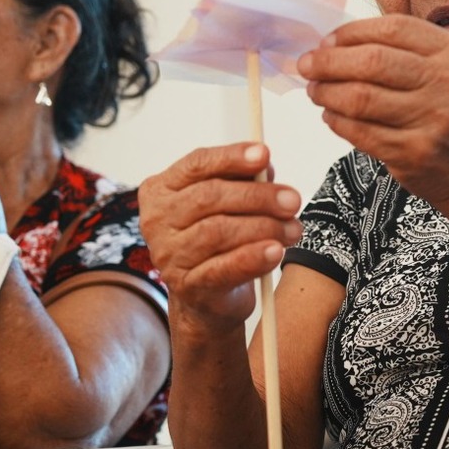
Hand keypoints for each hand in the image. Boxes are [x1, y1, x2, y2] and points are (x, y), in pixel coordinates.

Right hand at [140, 143, 301, 333]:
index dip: (231, 157)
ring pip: (217, 231)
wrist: (208, 295)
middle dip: (257, 197)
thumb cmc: (218, 240)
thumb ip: (244, 181)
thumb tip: (265, 165)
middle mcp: (156, 220)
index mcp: (161, 190)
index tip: (265, 154)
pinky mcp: (185, 286)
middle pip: (209, 197)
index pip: (196, 164)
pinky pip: (222, 268)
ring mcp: (168, 255)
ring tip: (292, 230)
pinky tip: (275, 251)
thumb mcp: (229, 204)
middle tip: (292, 200)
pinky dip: (253, 258)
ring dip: (263, 227)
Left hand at [298, 15, 448, 214]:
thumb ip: (410, 51)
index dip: (352, 32)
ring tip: (315, 90)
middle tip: (308, 65)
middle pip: (372, 61)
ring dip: (327, 92)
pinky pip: (360, 132)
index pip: (394, 29)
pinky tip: (332, 116)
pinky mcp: (416, 154)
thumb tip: (338, 43)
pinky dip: (337, 121)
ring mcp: (435, 121)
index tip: (327, 41)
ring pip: (360, 97)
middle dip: (329, 61)